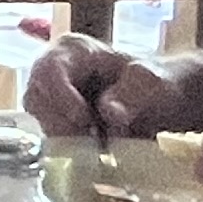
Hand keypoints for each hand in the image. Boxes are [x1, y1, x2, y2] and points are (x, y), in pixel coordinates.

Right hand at [21, 34, 202, 142]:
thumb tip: (110, 114)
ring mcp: (53, 98)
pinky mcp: (58, 122)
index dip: (61, 96)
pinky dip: (71, 148)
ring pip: (41, 121)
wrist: (165, 103)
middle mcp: (56, 71)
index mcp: (74, 50)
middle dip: (62, 122)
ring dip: (67, 138)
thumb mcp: (154, 83)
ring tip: (99, 146)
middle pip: (37, 97)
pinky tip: (95, 151)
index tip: (84, 120)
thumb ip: (135, 93)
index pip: (49, 70)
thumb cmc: (159, 84)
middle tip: (92, 141)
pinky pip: (51, 138)